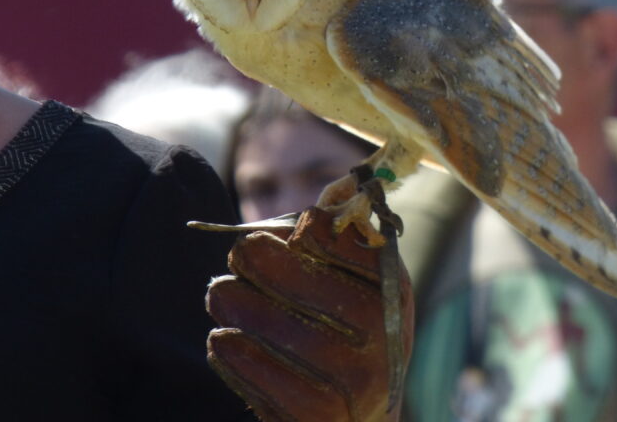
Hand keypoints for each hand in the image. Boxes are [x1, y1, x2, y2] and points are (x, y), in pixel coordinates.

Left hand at [205, 207, 413, 421]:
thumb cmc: (347, 331)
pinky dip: (226, 345)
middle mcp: (382, 333)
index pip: (327, 235)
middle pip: (289, 270)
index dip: (297, 231)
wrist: (358, 418)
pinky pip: (248, 365)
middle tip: (241, 259)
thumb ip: (332, 239)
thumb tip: (308, 215)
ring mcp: (354, 380)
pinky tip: (225, 338)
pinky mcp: (319, 416)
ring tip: (226, 297)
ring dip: (231, 299)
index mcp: (391, 287)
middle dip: (251, 257)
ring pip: (261, 316)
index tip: (289, 239)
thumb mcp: (358, 281)